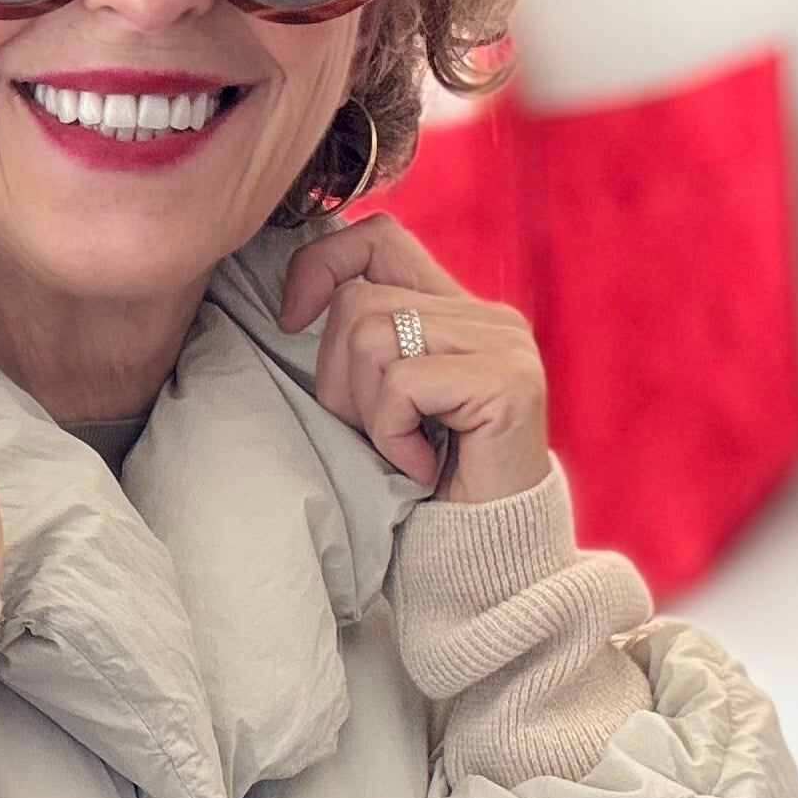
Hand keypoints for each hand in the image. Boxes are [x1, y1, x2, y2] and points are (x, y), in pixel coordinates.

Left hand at [277, 213, 549, 505]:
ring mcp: (503, 346)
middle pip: (359, 302)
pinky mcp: (507, 381)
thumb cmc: (419, 493)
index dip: (320, 266)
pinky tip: (420, 469)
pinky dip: (391, 436)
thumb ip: (361, 346)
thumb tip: (293, 304)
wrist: (479, 561)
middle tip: (379, 436)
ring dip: (367, 411)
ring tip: (402, 451)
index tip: (290, 320)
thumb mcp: (376, 406)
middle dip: (340, 379)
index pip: (378, 237)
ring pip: (373, 336)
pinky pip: (402, 383)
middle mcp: (488, 318)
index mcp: (457, 312)